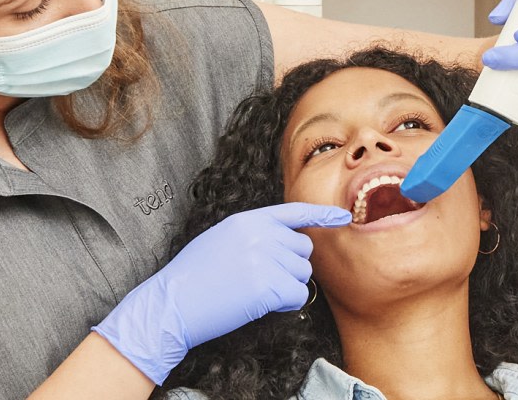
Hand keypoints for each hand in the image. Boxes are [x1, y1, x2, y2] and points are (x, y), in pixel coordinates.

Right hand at [92, 202, 349, 383]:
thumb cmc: (192, 277)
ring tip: (255, 292)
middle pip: (304, 249)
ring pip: (303, 274)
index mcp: (248, 220)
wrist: (173, 302)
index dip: (322, 216)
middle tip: (263, 281)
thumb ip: (254, 235)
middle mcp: (261, 235)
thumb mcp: (221, 239)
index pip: (294, 212)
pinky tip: (262, 305)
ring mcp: (266, 259)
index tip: (344, 218)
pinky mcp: (268, 285)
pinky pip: (297, 295)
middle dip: (291, 267)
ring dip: (287, 286)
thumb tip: (286, 242)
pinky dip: (286, 304)